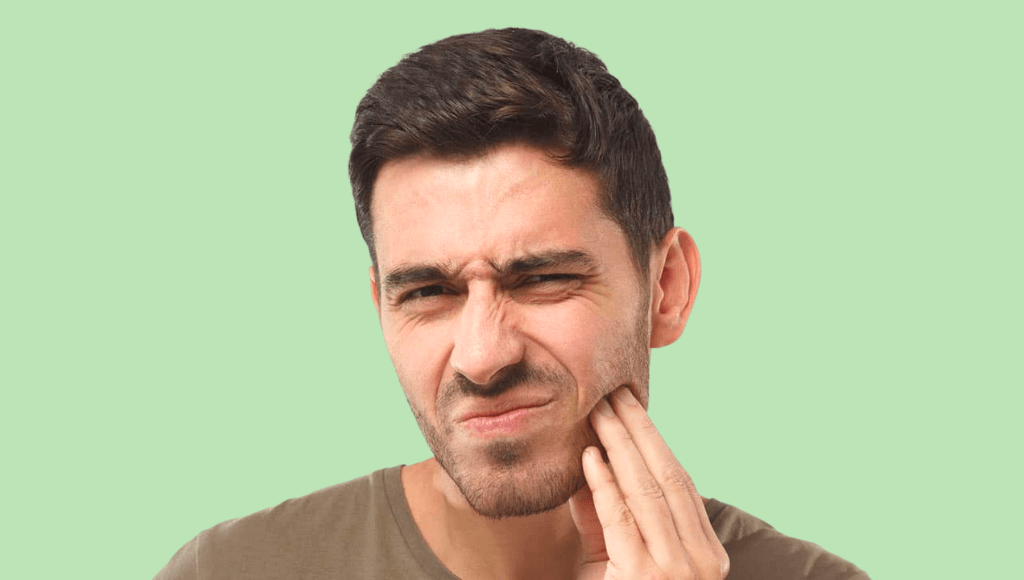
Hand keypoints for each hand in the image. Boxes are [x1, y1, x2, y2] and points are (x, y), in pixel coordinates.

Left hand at [569, 387, 729, 579]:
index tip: (633, 409)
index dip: (655, 442)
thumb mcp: (618, 560)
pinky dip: (604, 484)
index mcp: (706, 555)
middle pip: (667, 477)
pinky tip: (591, 457)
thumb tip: (591, 461)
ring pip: (646, 490)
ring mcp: (675, 568)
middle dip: (640, 431)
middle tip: (616, 394)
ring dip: (619, 444)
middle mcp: (699, 560)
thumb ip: (605, 519)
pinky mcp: (643, 575)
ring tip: (599, 412)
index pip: (681, 484)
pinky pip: (621, 517)